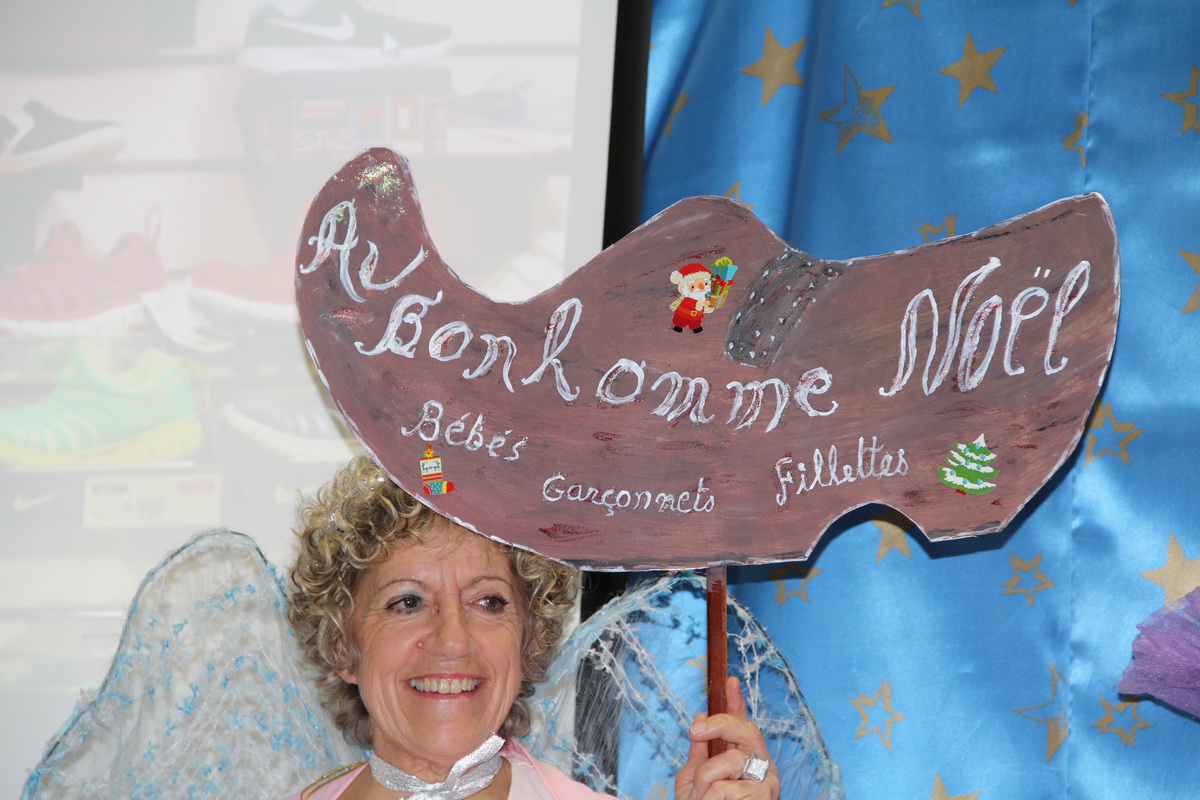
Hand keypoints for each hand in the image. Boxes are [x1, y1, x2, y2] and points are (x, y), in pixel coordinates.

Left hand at [675, 677, 780, 799]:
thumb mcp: (694, 781)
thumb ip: (698, 755)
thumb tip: (698, 721)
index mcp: (744, 757)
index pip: (743, 723)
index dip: (736, 701)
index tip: (729, 680)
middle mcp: (761, 764)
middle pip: (747, 730)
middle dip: (720, 724)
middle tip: (695, 732)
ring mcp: (766, 781)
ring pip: (728, 761)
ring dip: (705, 781)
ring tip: (703, 798)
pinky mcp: (765, 797)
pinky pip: (725, 788)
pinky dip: (709, 798)